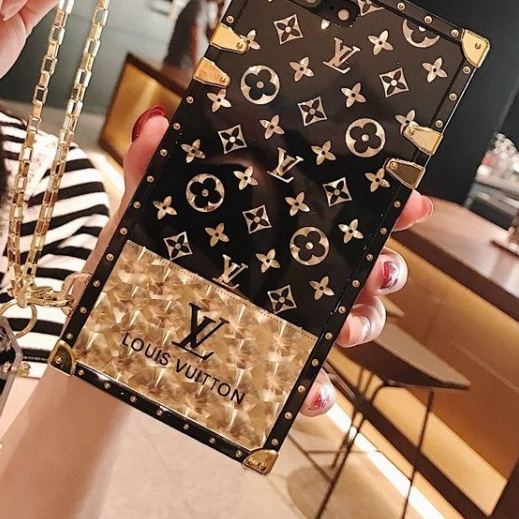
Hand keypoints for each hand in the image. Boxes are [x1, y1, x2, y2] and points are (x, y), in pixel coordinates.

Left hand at [84, 107, 433, 418]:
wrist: (108, 332)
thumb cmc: (135, 264)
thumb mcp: (144, 214)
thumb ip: (151, 171)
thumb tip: (156, 124)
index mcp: (267, 224)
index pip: (333, 206)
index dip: (381, 203)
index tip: (410, 203)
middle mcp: (286, 268)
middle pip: (358, 264)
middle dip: (385, 268)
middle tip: (381, 271)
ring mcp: (283, 316)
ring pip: (348, 320)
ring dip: (363, 325)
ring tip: (346, 330)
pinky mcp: (269, 361)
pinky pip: (307, 379)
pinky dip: (319, 391)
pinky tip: (314, 394)